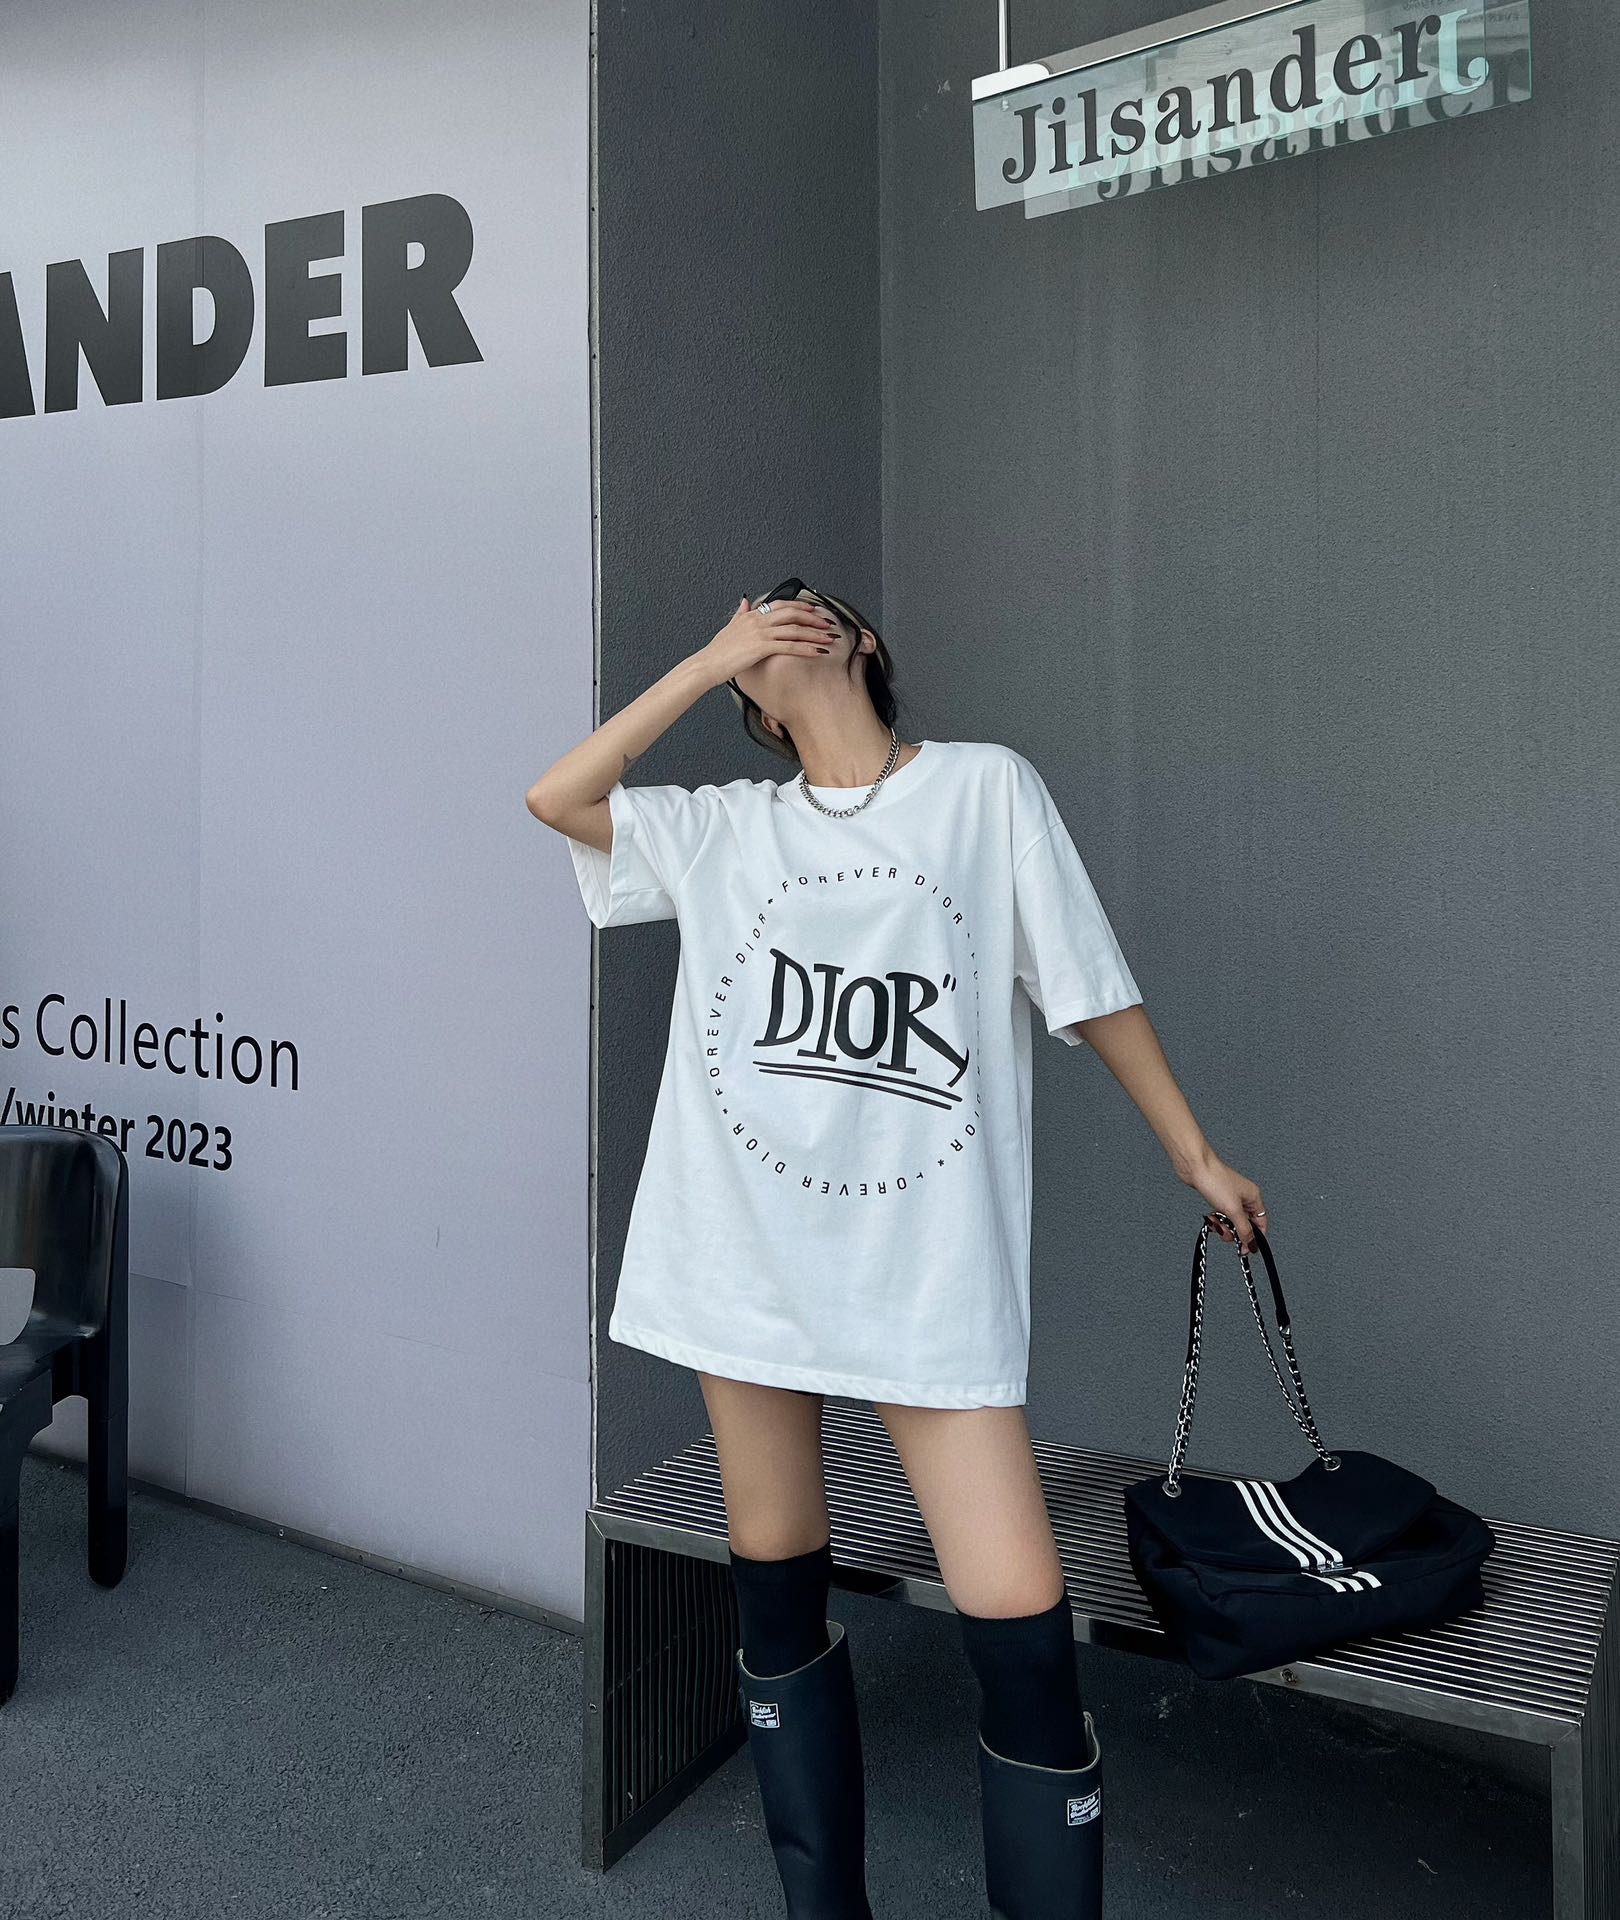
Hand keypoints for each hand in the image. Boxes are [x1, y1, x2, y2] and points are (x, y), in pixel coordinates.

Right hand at [693, 594, 840, 689]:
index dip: (801, 605)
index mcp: (753, 615)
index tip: (815, 609)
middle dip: (814, 618)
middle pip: (793, 613)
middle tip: (829, 623)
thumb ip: (740, 613)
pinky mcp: (762, 648)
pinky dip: (807, 648)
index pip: (782, 604)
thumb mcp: (730, 626)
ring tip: (830, 639)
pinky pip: (790, 646)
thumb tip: (745, 600)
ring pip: (795, 630)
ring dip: (816, 634)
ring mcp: (761, 633)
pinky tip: (817, 652)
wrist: (708, 664)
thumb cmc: (718, 650)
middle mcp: (758, 621)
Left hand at [1178, 1152, 1268, 1251]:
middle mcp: (1244, 1197)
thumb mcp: (1233, 1210)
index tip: (1245, 1249)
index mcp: (1254, 1197)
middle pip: (1245, 1224)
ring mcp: (1231, 1197)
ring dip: (1222, 1226)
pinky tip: (1210, 1217)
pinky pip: (1220, 1215)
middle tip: (1225, 1232)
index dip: (1254, 1238)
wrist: (1195, 1166)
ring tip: (1215, 1222)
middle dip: (1234, 1231)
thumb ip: (1243, 1229)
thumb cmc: (1215, 1179)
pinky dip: (1215, 1219)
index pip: (1261, 1224)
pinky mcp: (1218, 1197)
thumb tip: (1251, 1244)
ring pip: (1231, 1221)